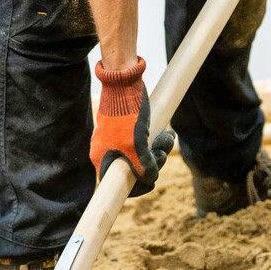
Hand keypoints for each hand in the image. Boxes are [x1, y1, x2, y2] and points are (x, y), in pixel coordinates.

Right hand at [90, 58, 174, 196]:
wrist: (124, 82)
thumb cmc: (127, 115)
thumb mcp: (136, 146)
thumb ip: (143, 168)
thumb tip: (150, 179)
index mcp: (102, 159)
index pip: (119, 185)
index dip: (138, 187)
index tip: (152, 181)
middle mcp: (108, 151)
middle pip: (133, 170)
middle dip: (153, 164)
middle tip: (162, 153)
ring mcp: (117, 139)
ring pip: (141, 155)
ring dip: (158, 150)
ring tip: (168, 137)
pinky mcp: (127, 129)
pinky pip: (143, 143)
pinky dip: (156, 141)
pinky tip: (167, 133)